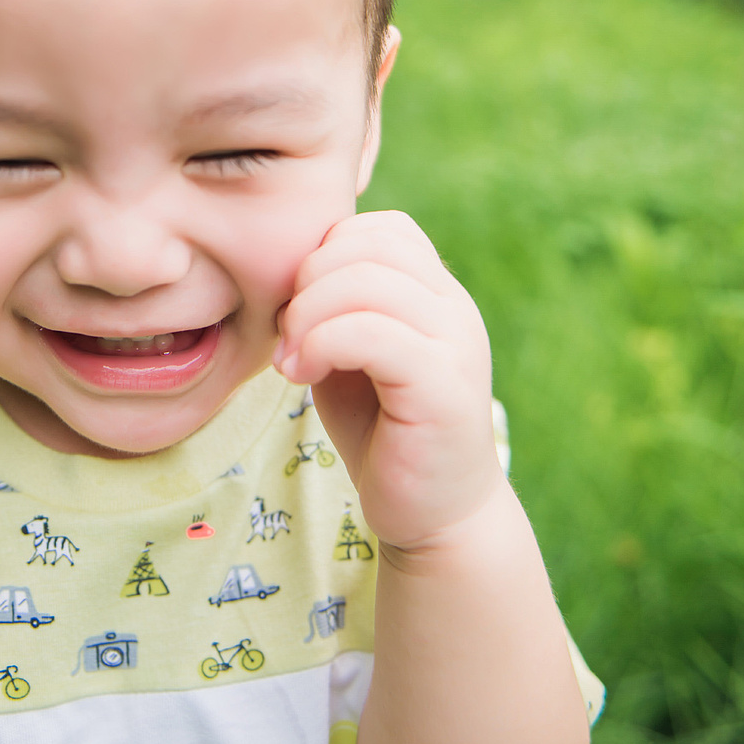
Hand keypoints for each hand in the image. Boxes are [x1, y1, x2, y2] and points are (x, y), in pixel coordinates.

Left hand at [273, 210, 499, 552]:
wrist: (433, 515)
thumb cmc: (382, 429)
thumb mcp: (350, 350)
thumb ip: (335, 301)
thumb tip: (287, 260)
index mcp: (436, 292)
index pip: (380, 228)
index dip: (324, 254)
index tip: (299, 310)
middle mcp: (455, 307)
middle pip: (369, 244)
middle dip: (308, 281)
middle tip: (286, 337)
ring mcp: (457, 344)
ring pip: (366, 281)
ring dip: (307, 316)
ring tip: (290, 362)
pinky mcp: (445, 387)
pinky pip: (373, 332)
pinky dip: (322, 344)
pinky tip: (303, 377)